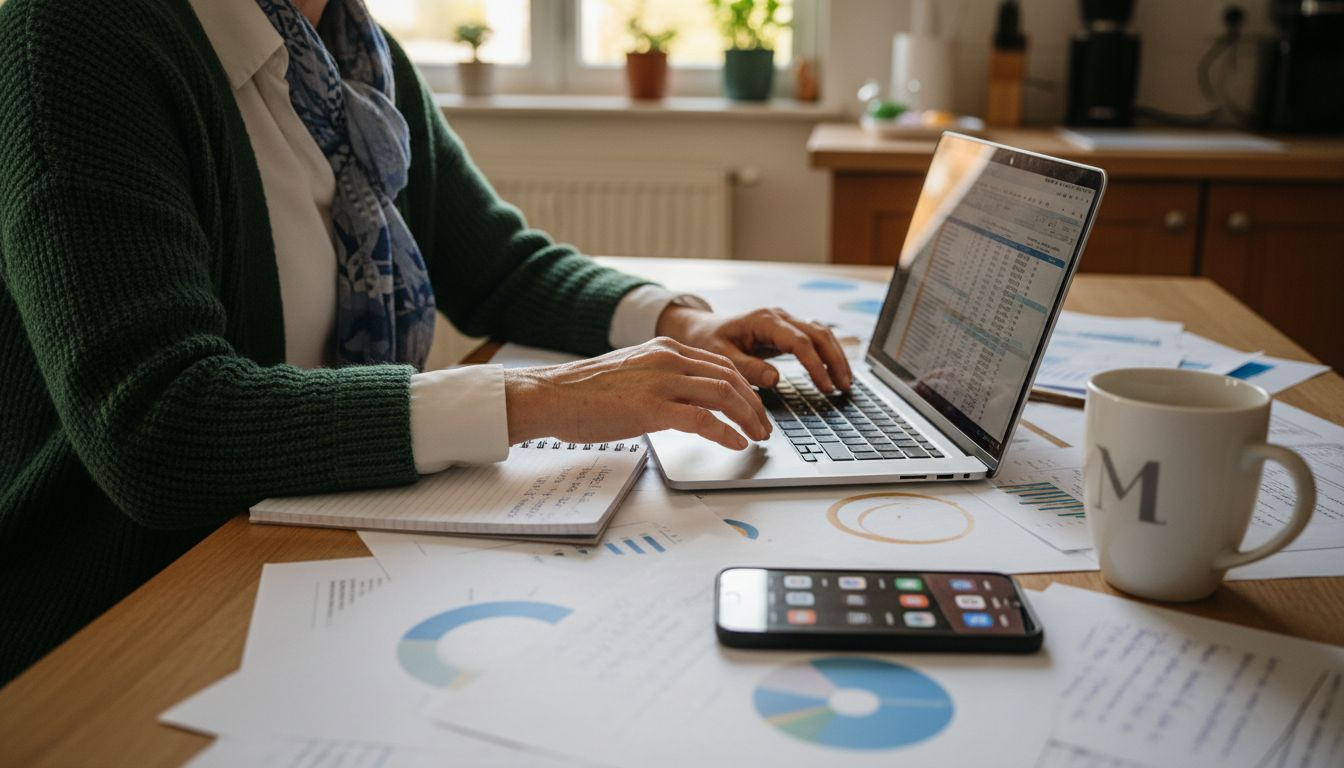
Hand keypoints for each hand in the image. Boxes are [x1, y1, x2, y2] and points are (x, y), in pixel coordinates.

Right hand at [503, 337, 770, 449]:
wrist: (551, 395)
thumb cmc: (584, 392)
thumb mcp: (631, 372)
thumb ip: (660, 379)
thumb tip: (683, 402)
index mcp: (664, 349)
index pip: (721, 364)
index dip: (745, 387)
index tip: (754, 407)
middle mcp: (667, 359)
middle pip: (730, 378)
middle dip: (754, 405)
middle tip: (764, 426)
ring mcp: (661, 382)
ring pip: (723, 395)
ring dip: (747, 418)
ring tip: (757, 437)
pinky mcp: (651, 408)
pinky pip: (703, 419)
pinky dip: (726, 432)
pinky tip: (736, 443)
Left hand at [655, 305, 852, 392]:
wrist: (701, 329)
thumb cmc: (707, 341)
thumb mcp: (720, 356)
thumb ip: (746, 367)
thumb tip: (775, 379)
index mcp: (764, 321)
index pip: (800, 342)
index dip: (815, 365)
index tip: (825, 387)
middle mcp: (779, 317)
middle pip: (819, 334)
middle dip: (835, 360)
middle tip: (844, 387)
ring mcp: (785, 322)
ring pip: (822, 334)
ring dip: (836, 357)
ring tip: (845, 384)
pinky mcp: (787, 332)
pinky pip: (814, 340)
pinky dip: (827, 355)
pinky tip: (833, 374)